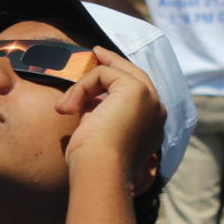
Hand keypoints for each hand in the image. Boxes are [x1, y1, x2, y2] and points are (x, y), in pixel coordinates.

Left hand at [55, 47, 164, 180]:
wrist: (100, 171)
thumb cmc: (94, 163)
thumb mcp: (100, 133)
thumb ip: (102, 114)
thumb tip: (90, 100)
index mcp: (151, 127)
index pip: (138, 93)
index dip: (119, 76)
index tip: (101, 62)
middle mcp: (157, 112)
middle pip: (135, 75)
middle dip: (114, 62)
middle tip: (96, 51)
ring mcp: (151, 100)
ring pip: (115, 73)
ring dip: (85, 85)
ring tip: (66, 108)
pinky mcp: (136, 90)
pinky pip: (103, 73)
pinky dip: (82, 87)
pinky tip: (70, 108)